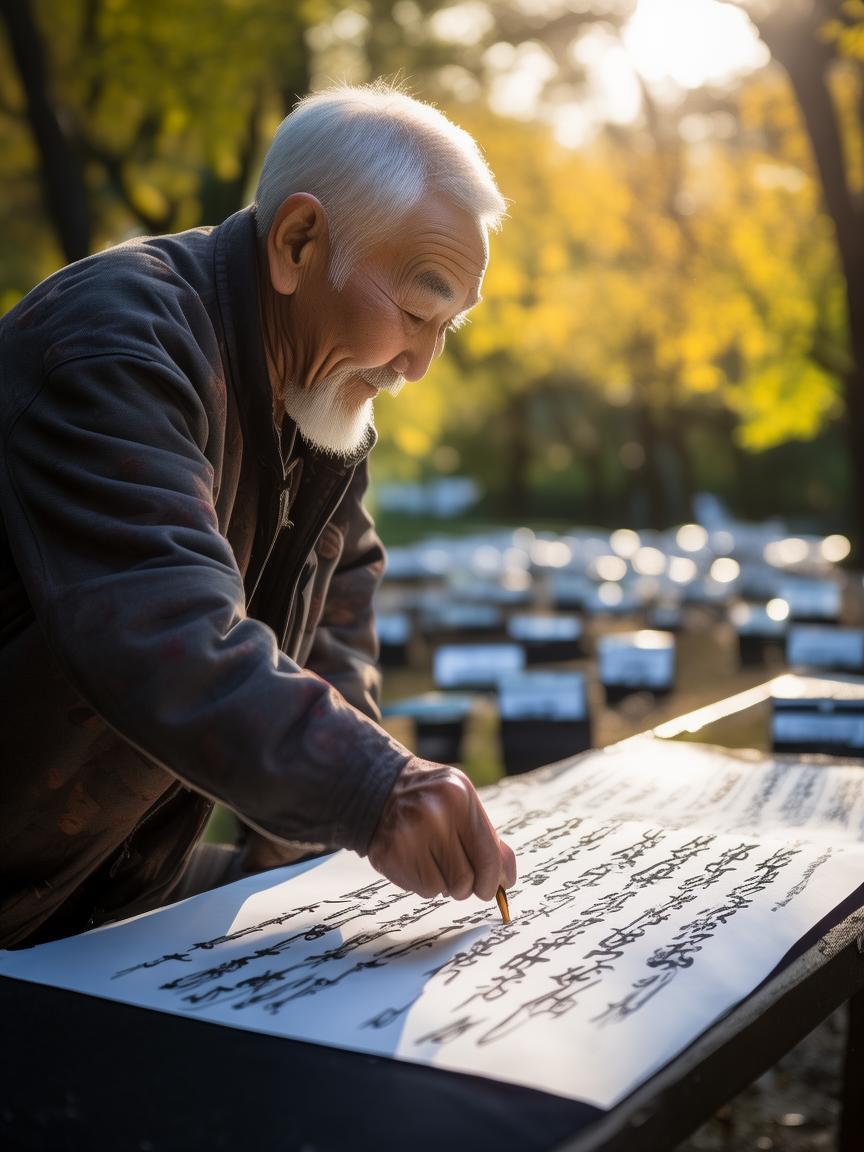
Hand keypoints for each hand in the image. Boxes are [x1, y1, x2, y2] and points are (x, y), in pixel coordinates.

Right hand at [366, 758, 516, 901]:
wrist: (379, 788)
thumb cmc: (432, 800)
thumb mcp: (464, 803)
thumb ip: (488, 838)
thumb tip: (506, 879)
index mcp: (458, 798)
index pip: (487, 857)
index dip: (493, 880)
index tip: (492, 889)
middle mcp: (433, 816)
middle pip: (465, 881)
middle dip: (468, 886)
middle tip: (462, 876)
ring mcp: (408, 837)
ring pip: (443, 890)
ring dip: (444, 883)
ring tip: (434, 858)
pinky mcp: (389, 855)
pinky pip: (422, 890)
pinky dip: (425, 883)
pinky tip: (417, 860)